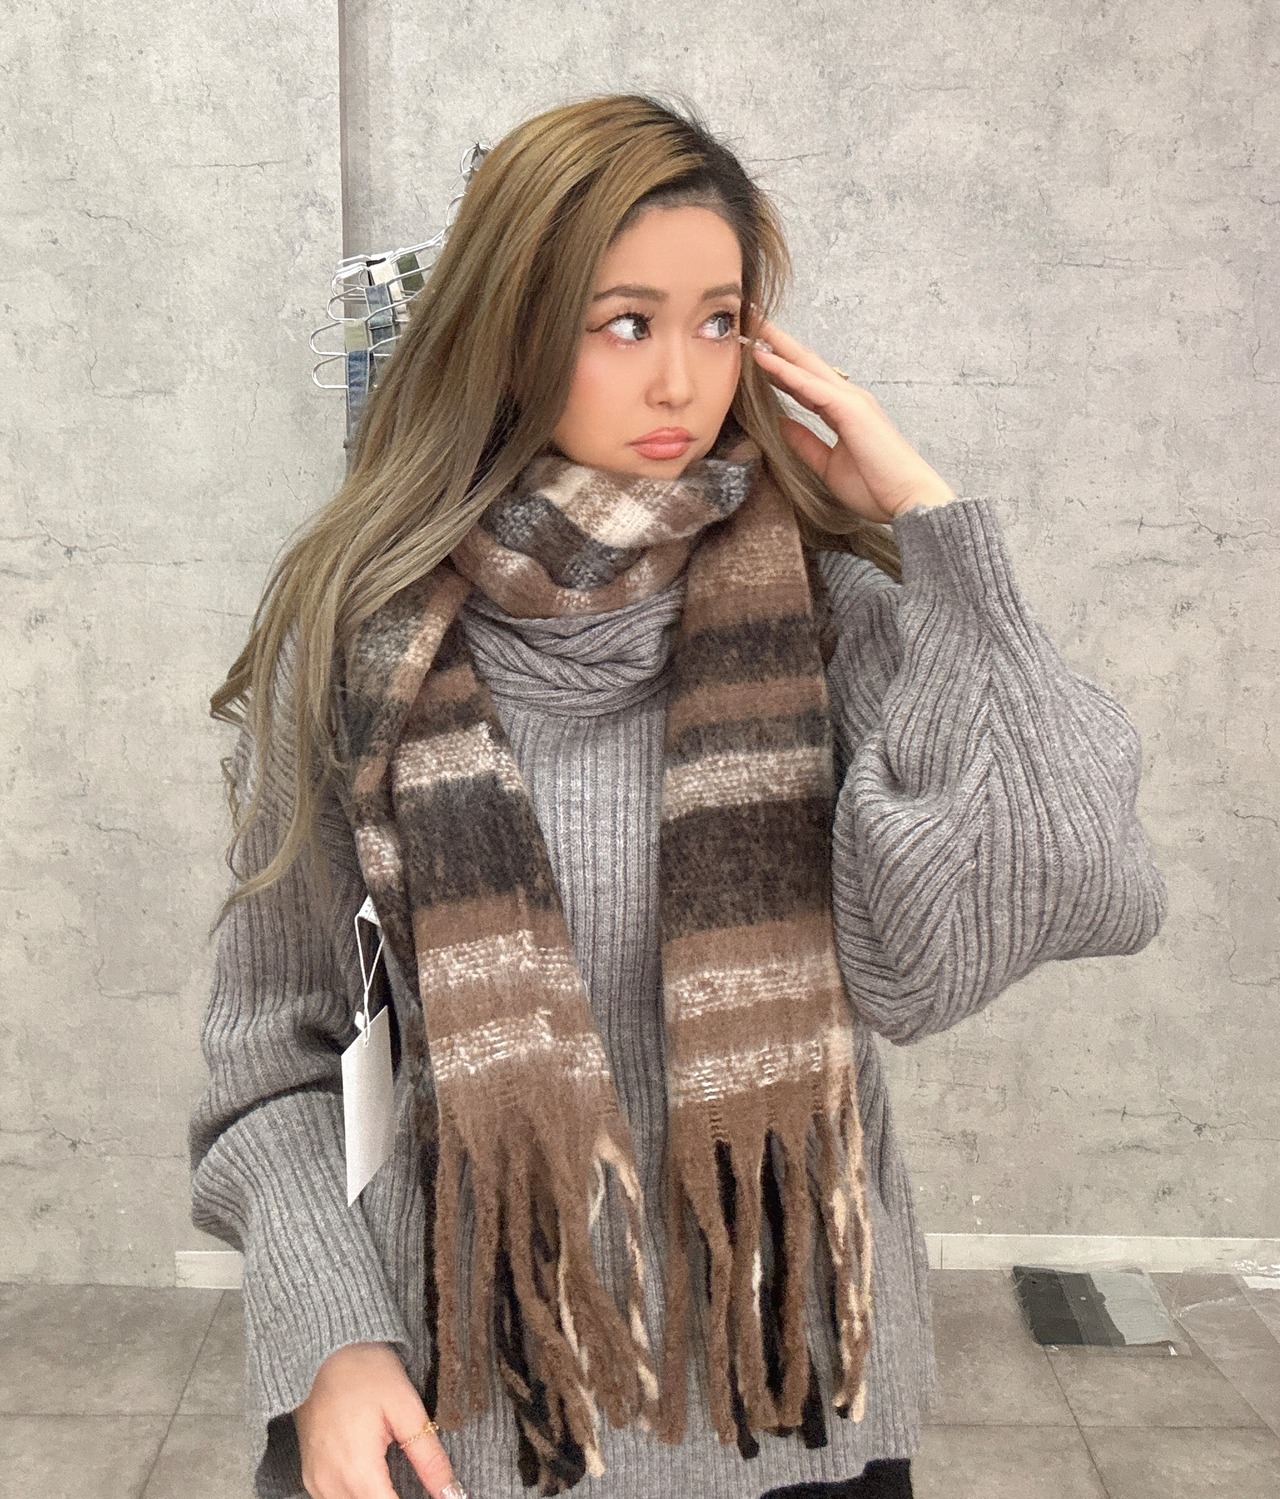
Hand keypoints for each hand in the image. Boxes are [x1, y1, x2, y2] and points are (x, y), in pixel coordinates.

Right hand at [294, 1341, 466, 1498]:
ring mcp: (316, 1482)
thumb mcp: (406, 1408)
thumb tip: (453, 1493)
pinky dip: (357, 1496)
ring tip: (398, 1485)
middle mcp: (330, 1484)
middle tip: (419, 1488)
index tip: (435, 1498)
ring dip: (376, 1498)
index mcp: (358, 1470)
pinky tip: (375, 1480)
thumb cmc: (365, 1371)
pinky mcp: (309, 1475)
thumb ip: (429, 1458)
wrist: (322, 1349)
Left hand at [745, 315, 955, 522]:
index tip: (752, 353)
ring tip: (750, 325)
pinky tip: (763, 359)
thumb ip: (805, 443)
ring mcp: (850, 399)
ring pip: (805, 366)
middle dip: (776, 341)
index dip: (778, 366)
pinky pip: (809, 385)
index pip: (804, 382)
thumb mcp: (827, 465)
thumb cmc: (876, 486)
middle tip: (750, 319)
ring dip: (776, 345)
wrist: (908, 499)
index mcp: (843, 411)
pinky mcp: (850, 408)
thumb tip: (782, 424)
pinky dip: (785, 370)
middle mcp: (847, 398)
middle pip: (804, 363)